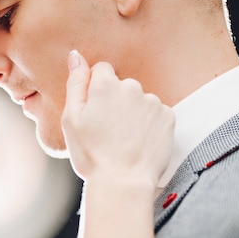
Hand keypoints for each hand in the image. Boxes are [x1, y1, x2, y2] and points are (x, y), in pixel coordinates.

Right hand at [61, 50, 174, 187]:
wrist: (123, 182)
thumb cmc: (91, 154)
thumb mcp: (71, 119)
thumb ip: (74, 83)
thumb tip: (75, 55)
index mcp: (105, 85)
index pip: (101, 69)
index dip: (95, 88)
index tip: (94, 109)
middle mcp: (131, 87)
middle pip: (121, 84)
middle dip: (115, 100)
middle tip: (107, 129)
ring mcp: (152, 101)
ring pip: (139, 99)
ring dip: (132, 112)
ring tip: (123, 138)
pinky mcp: (168, 116)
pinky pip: (155, 113)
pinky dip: (148, 124)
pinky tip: (139, 141)